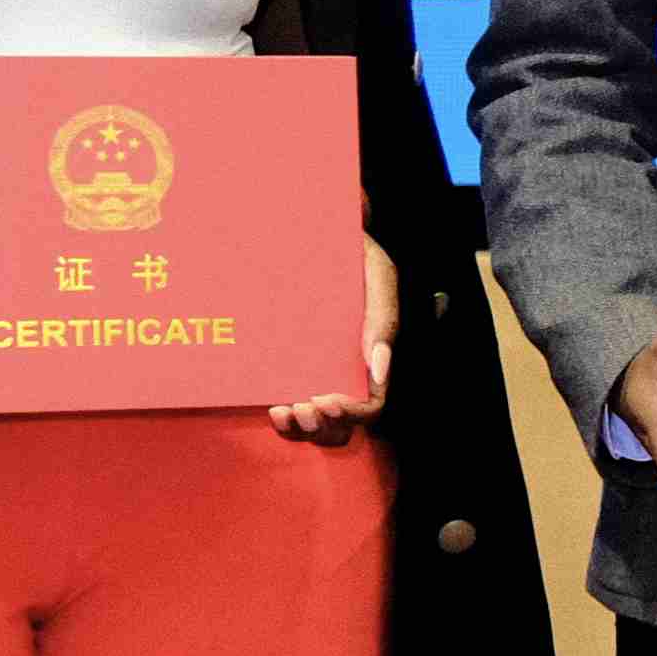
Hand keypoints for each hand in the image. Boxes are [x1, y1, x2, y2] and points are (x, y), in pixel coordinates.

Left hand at [268, 234, 397, 442]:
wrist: (307, 225)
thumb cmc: (349, 248)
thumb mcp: (376, 272)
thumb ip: (383, 316)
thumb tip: (378, 370)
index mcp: (370, 354)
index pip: (371, 403)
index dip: (353, 412)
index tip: (329, 400)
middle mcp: (343, 371)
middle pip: (341, 426)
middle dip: (324, 427)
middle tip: (303, 406)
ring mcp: (314, 372)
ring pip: (314, 427)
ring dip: (302, 430)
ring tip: (284, 409)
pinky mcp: (284, 368)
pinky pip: (288, 412)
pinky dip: (283, 421)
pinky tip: (273, 406)